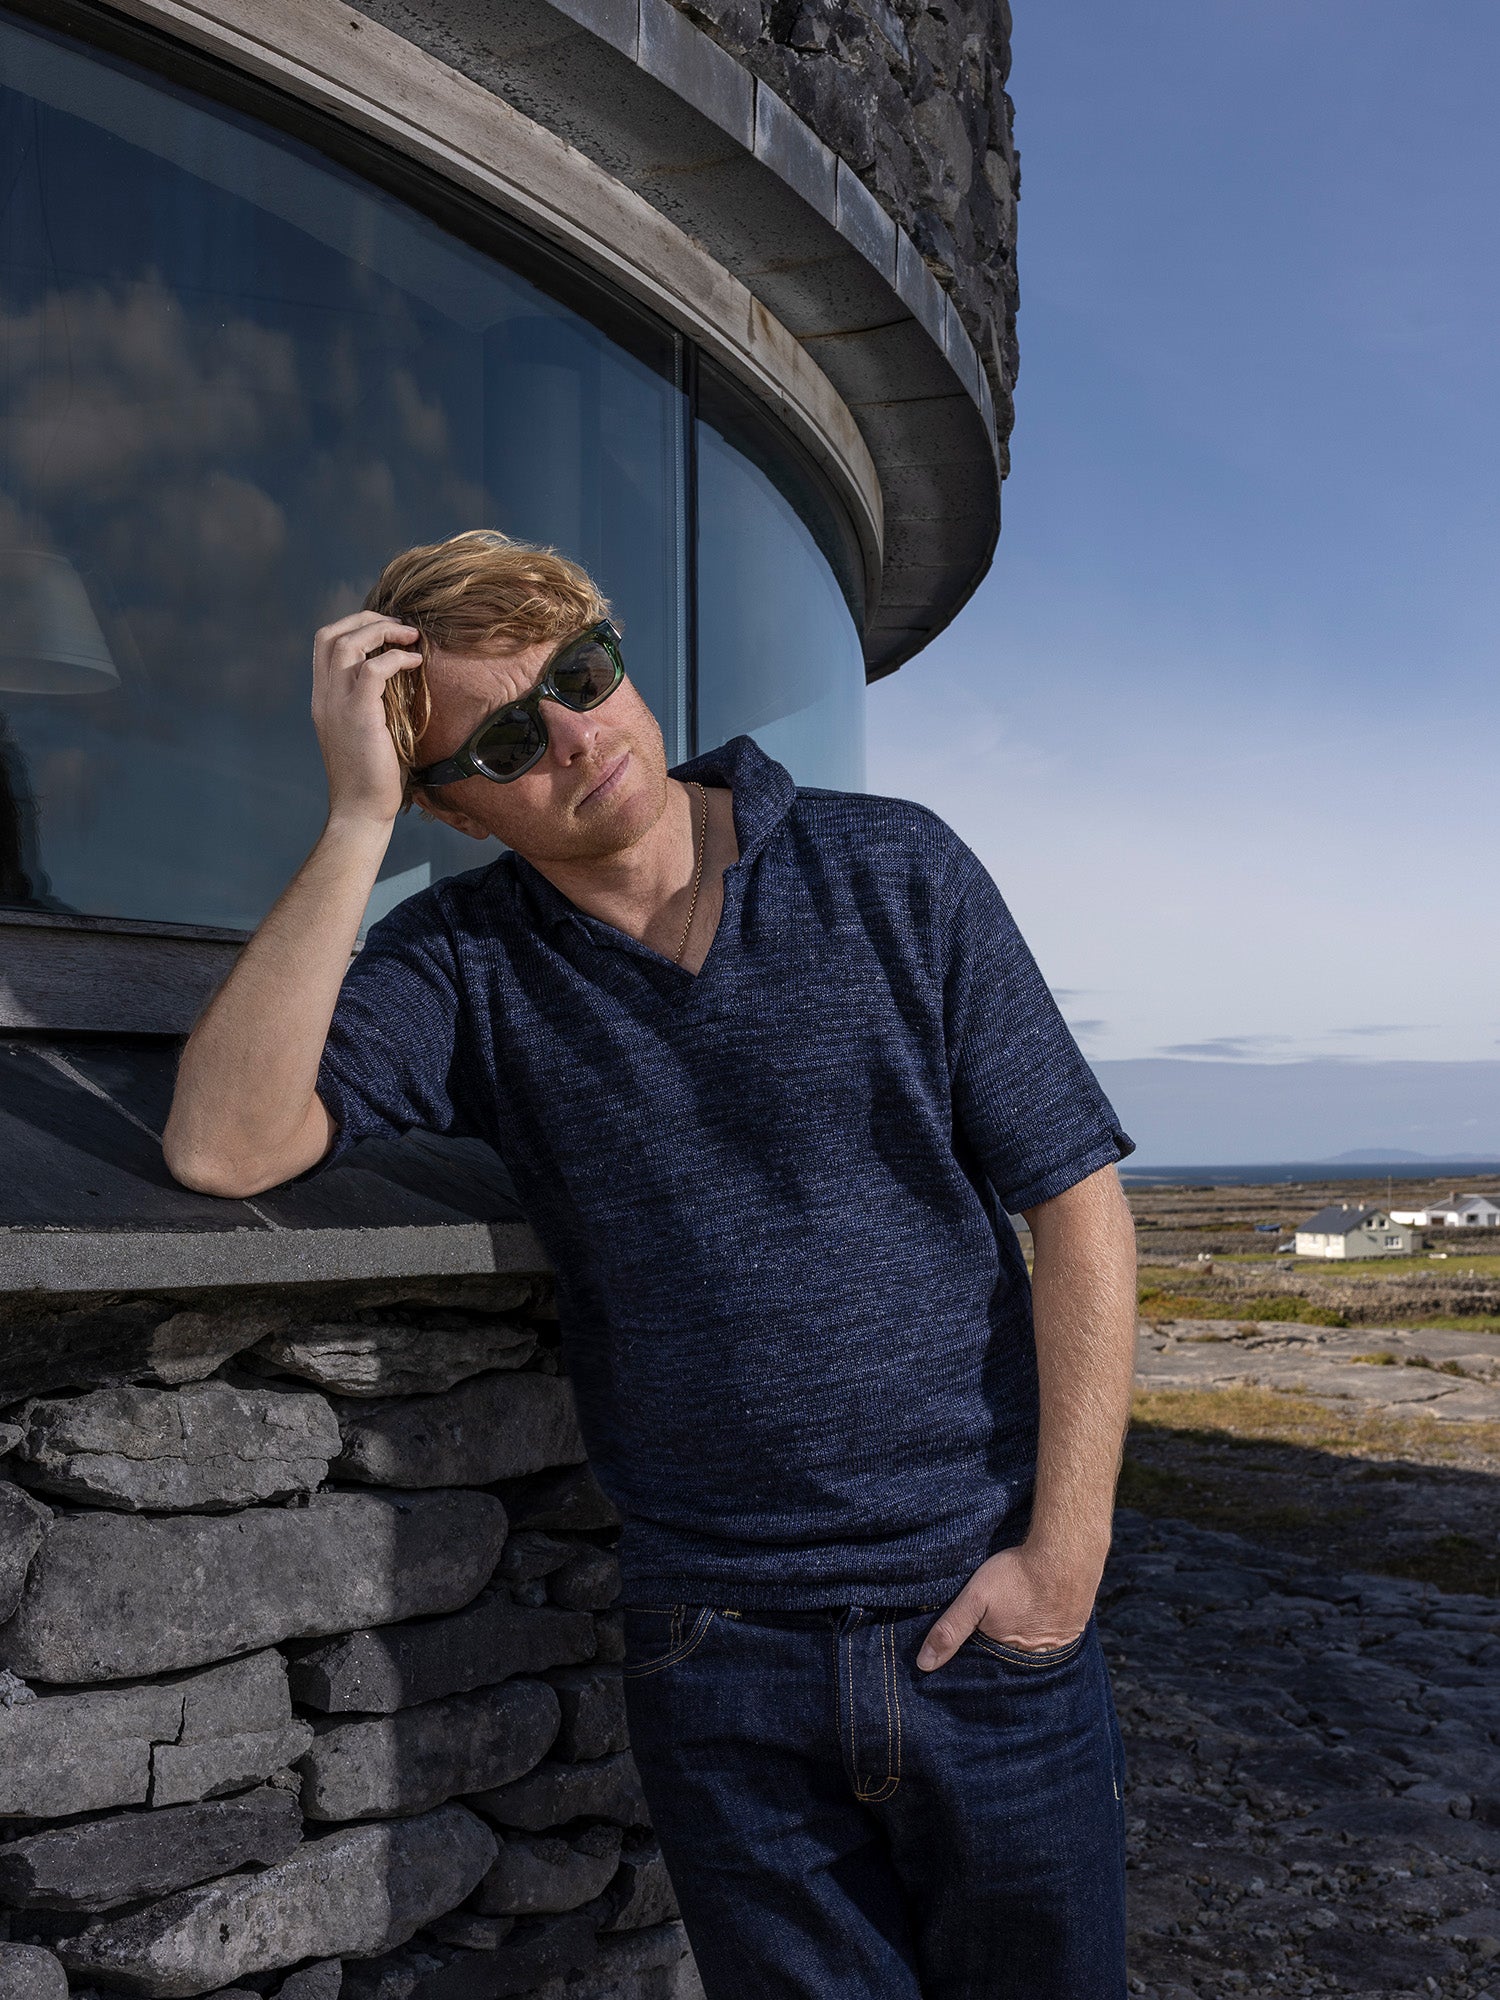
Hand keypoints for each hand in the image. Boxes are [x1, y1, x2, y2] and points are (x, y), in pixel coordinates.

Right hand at [311, 611, 422, 825]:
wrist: (361, 809)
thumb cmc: (372, 776)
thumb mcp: (367, 731)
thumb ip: (372, 704)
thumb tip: (400, 682)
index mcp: (323, 698)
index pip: (325, 644)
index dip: (355, 627)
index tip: (387, 631)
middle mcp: (324, 696)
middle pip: (330, 634)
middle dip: (367, 620)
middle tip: (401, 626)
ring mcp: (336, 704)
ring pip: (346, 644)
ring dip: (381, 631)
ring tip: (410, 636)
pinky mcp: (357, 715)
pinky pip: (372, 670)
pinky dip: (395, 658)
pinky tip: (415, 662)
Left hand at [916, 1542, 1097, 1671]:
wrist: (1065, 1554)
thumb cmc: (1018, 1575)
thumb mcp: (975, 1599)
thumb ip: (950, 1631)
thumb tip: (924, 1665)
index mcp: (1010, 1658)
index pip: (988, 1672)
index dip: (977, 1661)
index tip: (969, 1649)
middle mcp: (1037, 1661)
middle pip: (1011, 1664)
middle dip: (999, 1654)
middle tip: (995, 1631)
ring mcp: (1059, 1648)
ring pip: (1034, 1654)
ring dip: (1023, 1645)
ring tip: (1015, 1624)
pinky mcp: (1073, 1631)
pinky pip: (1054, 1641)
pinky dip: (1043, 1633)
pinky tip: (1037, 1616)